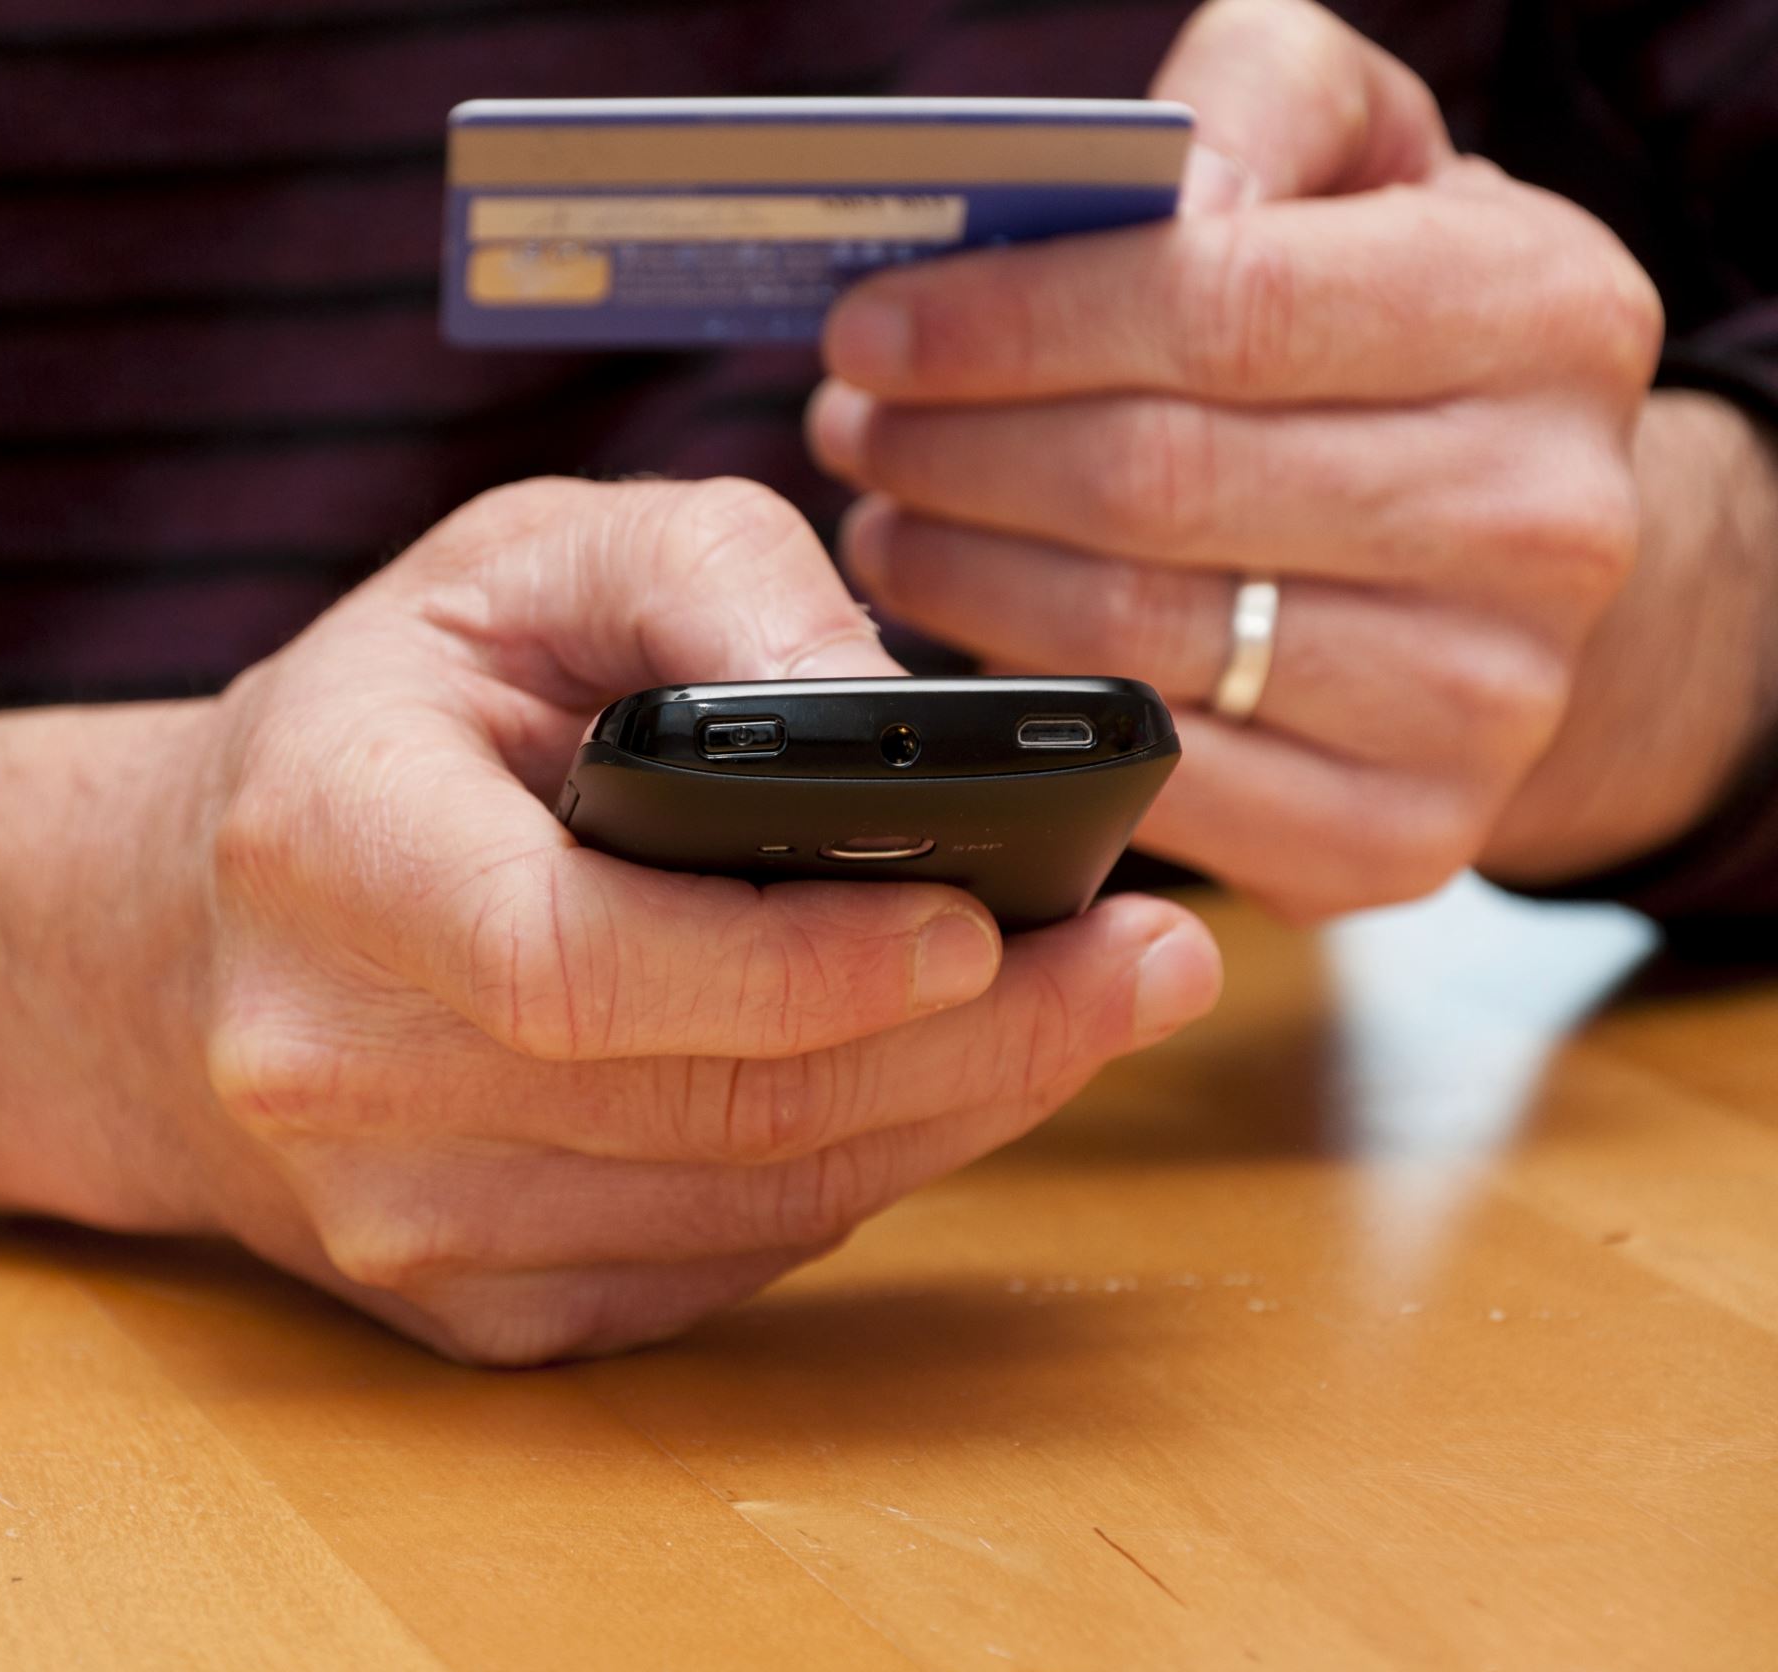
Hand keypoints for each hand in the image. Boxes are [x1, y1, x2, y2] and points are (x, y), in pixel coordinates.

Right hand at [0, 478, 1221, 1368]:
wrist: (180, 945)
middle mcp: (332, 1068)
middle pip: (700, 1106)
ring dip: (952, 1117)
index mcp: (321, 848)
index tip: (987, 929)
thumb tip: (888, 707)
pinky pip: (725, 1262)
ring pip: (744, 1205)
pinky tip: (940, 1080)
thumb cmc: (386, 721)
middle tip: (1147, 960)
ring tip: (1096, 1005)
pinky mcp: (472, 1312)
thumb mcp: (521, 560)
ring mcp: (395, 1222)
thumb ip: (705, 576)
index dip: (791, 969)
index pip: (570, 963)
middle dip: (964, 1046)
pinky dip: (861, 1172)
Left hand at [806, 0, 1664, 921]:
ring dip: (957, 579)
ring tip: (886, 520)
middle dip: (956, 453)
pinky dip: (1025, 714)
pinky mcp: (1402, 843)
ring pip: (1133, 639)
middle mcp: (1543, 519)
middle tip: (851, 429)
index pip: (1225, 308)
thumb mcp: (1361, 159)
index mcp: (1545, 315)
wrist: (1514, 553)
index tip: (871, 330)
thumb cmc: (1386, 330)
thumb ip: (1257, 103)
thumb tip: (1158, 183)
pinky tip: (960, 645)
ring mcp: (1483, 703)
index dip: (1013, 323)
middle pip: (1154, 482)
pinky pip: (1157, 781)